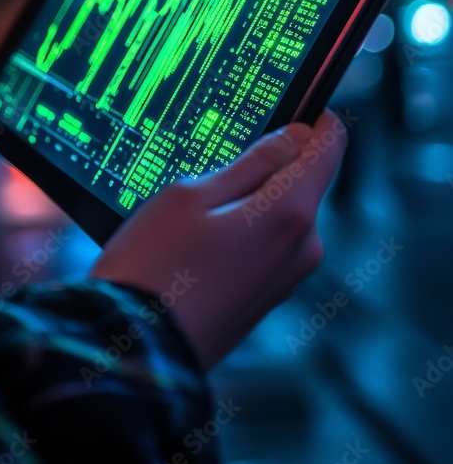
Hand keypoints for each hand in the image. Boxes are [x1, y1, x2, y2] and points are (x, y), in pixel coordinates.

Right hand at [91, 111, 346, 369]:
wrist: (135, 355)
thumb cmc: (153, 265)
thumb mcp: (193, 194)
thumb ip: (253, 162)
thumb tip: (297, 138)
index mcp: (290, 212)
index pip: (329, 146)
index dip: (312, 120)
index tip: (285, 108)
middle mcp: (303, 247)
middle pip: (302, 180)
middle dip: (266, 165)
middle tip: (208, 168)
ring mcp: (287, 277)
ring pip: (280, 213)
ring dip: (248, 201)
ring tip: (191, 212)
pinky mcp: (268, 298)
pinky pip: (267, 245)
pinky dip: (241, 232)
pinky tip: (194, 243)